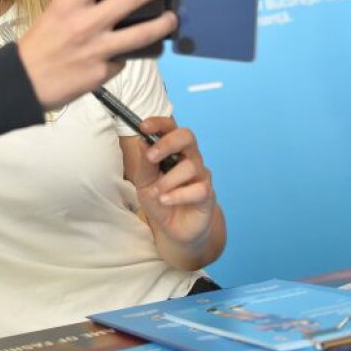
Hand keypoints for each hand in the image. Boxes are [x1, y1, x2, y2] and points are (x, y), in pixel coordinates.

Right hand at [17, 0, 176, 108]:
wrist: (24, 82)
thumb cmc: (39, 44)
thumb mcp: (55, 13)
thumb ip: (82, 1)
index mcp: (69, 4)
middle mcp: (86, 23)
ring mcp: (98, 49)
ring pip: (142, 33)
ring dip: (163, 23)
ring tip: (171, 18)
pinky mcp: (104, 72)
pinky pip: (124, 59)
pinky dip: (127, 54)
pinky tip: (128, 52)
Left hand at [128, 116, 217, 247]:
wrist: (173, 227)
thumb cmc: (159, 198)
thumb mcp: (144, 181)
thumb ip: (144, 163)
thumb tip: (142, 141)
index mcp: (172, 150)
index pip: (170, 127)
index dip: (159, 123)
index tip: (143, 127)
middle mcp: (189, 157)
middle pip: (187, 136)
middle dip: (168, 143)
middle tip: (151, 157)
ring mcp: (201, 174)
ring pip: (189, 166)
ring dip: (167, 181)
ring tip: (156, 193)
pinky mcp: (207, 193)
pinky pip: (198, 189)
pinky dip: (178, 195)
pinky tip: (166, 201)